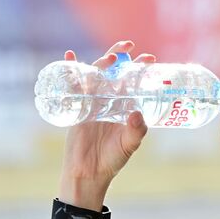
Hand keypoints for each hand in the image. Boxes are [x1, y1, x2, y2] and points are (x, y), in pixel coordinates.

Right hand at [58, 40, 156, 210]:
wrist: (89, 173)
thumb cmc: (113, 159)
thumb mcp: (129, 145)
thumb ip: (136, 131)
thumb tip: (137, 113)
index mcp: (125, 107)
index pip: (133, 82)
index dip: (140, 69)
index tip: (150, 58)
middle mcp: (109, 101)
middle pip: (114, 72)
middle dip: (120, 56)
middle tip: (129, 45)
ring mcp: (92, 103)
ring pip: (95, 75)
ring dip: (101, 62)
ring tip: (110, 55)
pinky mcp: (76, 107)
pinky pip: (72, 86)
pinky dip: (70, 70)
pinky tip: (69, 57)